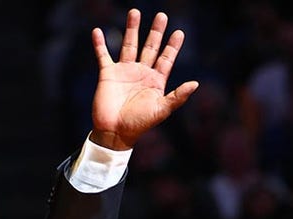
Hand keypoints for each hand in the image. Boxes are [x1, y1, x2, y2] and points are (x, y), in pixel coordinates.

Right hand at [90, 9, 196, 150]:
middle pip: (150, 47)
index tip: (179, 32)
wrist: (115, 132)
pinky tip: (98, 31)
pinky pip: (103, 55)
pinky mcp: (108, 74)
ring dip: (132, 29)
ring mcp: (124, 71)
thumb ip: (177, 97)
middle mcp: (141, 73)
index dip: (172, 46)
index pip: (166, 59)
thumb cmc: (139, 124)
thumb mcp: (161, 110)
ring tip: (135, 12)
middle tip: (162, 15)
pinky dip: (100, 44)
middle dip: (156, 32)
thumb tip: (195, 84)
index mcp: (156, 81)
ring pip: (129, 45)